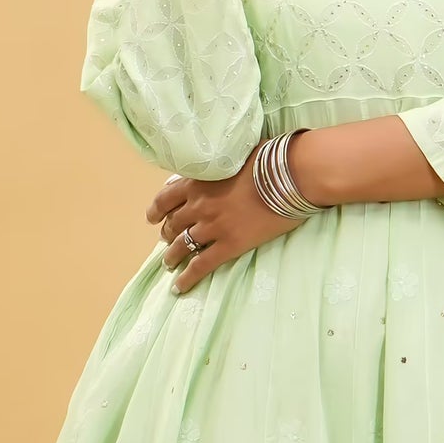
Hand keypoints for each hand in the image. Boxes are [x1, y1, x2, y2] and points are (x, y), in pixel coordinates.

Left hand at [148, 160, 293, 292]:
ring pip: (182, 245)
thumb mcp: (232, 155)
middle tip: (167, 240)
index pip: (165, 198)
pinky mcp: (229, 245)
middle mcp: (199, 205)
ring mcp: (212, 227)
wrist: (290, 175)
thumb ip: (216, 166)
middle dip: (167, 233)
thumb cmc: (268, 160)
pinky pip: (201, 265)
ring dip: (172, 256)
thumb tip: (214, 169)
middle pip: (173, 223)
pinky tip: (179, 286)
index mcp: (198, 181)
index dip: (156, 210)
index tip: (153, 218)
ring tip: (169, 263)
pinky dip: (187, 277)